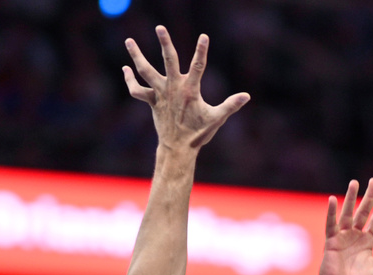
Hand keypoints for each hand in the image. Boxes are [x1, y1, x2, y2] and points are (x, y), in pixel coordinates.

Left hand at [123, 26, 249, 149]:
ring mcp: (160, 94)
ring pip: (146, 71)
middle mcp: (173, 88)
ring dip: (136, 56)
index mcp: (190, 90)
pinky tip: (125, 69)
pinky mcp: (151, 101)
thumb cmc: (198, 134)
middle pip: (168, 60)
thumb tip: (246, 96)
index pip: (198, 66)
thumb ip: (231, 105)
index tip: (204, 36)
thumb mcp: (217, 119)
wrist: (177, 148)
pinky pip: (137, 90)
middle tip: (160, 27)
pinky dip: (130, 80)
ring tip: (129, 41)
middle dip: (165, 43)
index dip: (201, 51)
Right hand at [317, 178, 372, 274]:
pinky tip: (333, 199)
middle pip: (364, 212)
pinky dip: (331, 212)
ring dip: (351, 198)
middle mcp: (355, 236)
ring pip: (348, 214)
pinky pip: (331, 224)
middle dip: (369, 196)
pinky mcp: (331, 242)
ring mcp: (343, 238)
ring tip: (355, 183)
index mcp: (368, 241)